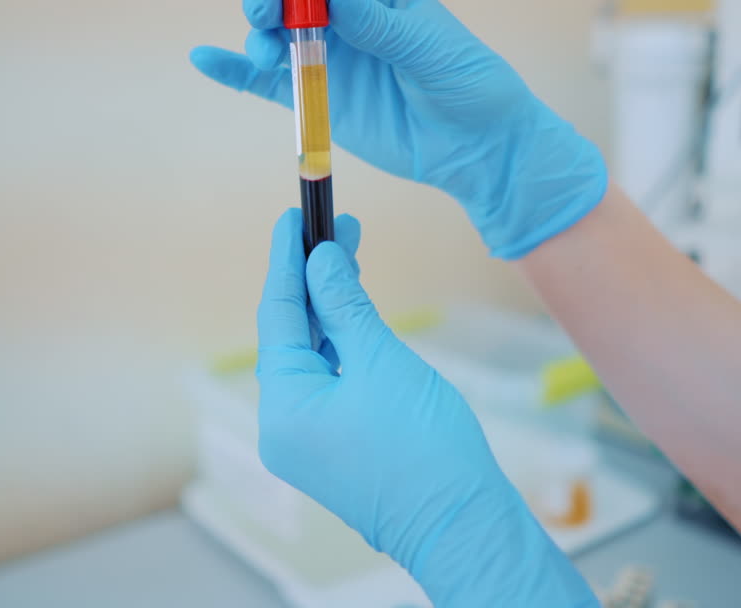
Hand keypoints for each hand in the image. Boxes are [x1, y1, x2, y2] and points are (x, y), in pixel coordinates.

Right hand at [191, 0, 606, 258]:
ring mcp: (331, 60)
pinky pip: (269, 84)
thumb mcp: (431, 48)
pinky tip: (206, 60)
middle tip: (264, 12)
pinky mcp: (318, 101)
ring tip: (262, 54)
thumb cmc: (469, 87)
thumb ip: (379, 24)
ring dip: (259, 37)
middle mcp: (349, 19)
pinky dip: (236, 72)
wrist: (478, 150)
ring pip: (278, 37)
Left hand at [256, 208, 597, 605]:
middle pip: (292, 334)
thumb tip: (318, 259)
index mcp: (283, 406)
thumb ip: (345, 306)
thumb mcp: (383, 361)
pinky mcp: (332, 447)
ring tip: (350, 255)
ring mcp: (306, 441)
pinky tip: (355, 310)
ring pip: (311, 356)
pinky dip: (340, 344)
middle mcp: (282, 426)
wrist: (462, 524)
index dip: (286, 260)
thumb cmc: (427, 449)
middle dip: (314, 279)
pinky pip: (327, 381)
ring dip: (330, 309)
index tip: (293, 216)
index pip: (277, 314)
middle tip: (336, 226)